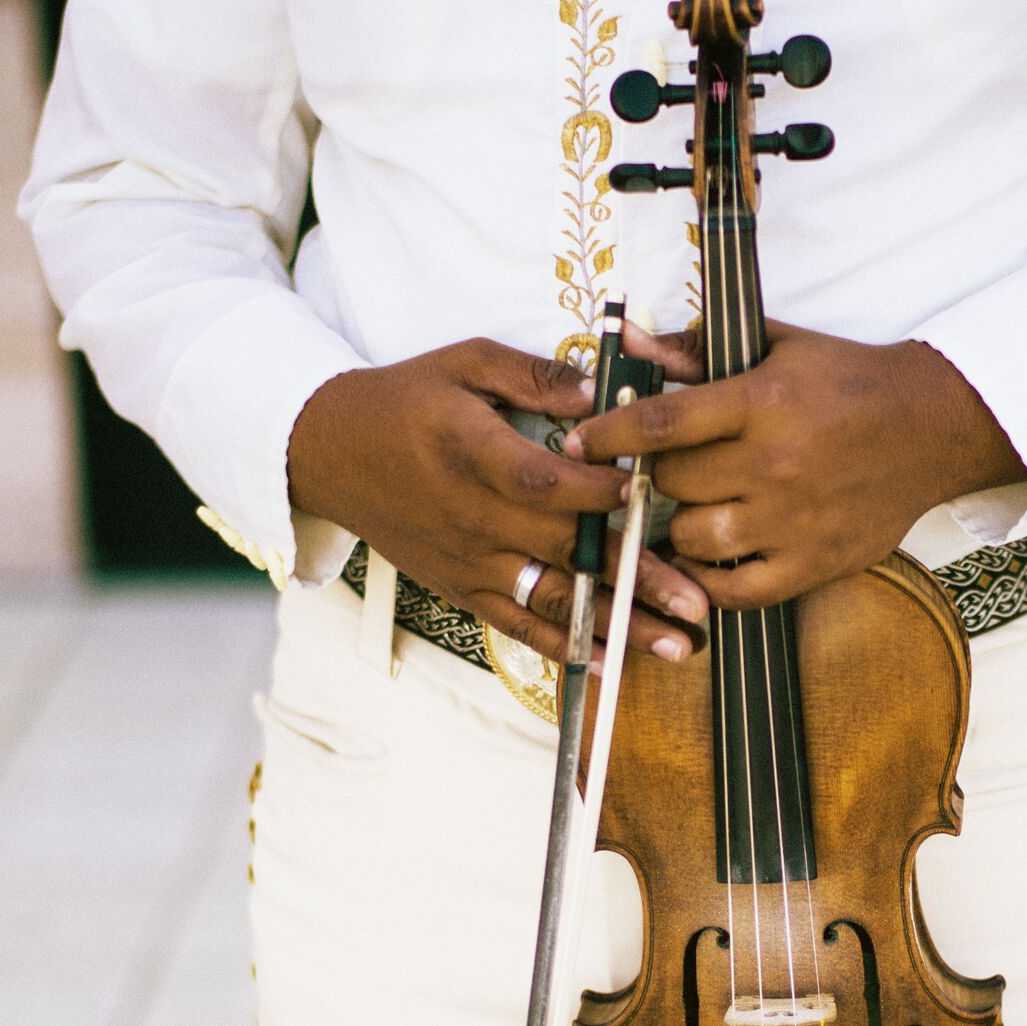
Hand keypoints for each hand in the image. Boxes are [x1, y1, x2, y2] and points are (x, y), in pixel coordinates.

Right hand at [286, 339, 709, 663]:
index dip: (598, 494)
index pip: (545, 483)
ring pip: (553, 600)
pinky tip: (615, 663)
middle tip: (699, 601)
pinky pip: (520, 627)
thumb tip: (604, 392)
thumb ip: (535, 375)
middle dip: (637, 578)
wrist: (327, 452)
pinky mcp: (463, 589)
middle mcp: (473, 517)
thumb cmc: (404, 400)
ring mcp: (469, 562)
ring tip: (676, 646)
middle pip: (566, 551)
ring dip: (618, 626)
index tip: (649, 496)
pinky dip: (567, 647)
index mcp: (473, 454)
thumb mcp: (464, 362)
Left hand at [565, 322, 1026, 609]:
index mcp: (762, 402)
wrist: (931, 425)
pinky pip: (737, 591)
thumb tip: (626, 340)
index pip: (661, 423)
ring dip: (681, 527)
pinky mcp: (814, 563)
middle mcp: (775, 464)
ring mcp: (794, 520)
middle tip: (664, 471)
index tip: (577, 442)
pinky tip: (711, 558)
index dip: (608, 435)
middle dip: (656, 477)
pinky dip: (711, 580)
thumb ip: (695, 350)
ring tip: (696, 509)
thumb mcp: (774, 348)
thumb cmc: (847, 381)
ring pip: (695, 539)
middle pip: (673, 484)